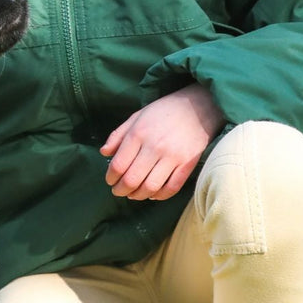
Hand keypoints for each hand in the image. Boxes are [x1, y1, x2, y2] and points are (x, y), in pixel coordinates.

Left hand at [100, 85, 224, 200]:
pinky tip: (153, 194)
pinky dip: (160, 196)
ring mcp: (173, 157)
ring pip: (150, 187)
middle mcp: (154, 146)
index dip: (111, 177)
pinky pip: (172, 188)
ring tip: (133, 194)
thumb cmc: (164, 111)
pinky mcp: (188, 164)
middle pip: (132, 179)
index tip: (110, 180)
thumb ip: (118, 135)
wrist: (199, 107)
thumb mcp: (137, 116)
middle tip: (118, 191)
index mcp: (139, 133)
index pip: (119, 165)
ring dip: (138, 195)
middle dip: (121, 190)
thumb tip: (104, 153)